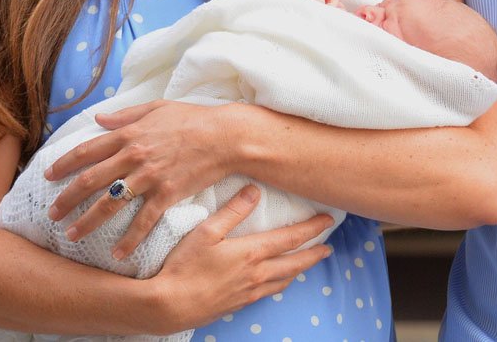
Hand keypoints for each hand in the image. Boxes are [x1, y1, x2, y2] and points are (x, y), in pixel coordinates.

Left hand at [45, 99, 250, 257]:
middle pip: (90, 181)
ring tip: (71, 236)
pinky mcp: (167, 194)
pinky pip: (143, 221)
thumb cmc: (193, 119)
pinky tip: (117, 254)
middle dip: (66, 199)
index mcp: (129, 134)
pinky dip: (129, 240)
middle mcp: (134, 156)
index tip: (48, 176)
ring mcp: (149, 177)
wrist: (225, 136)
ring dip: (87, 222)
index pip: (87, 151)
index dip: (63, 164)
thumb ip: (125, 115)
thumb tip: (98, 119)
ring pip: (109, 204)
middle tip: (51, 214)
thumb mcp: (157, 108)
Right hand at [149, 186, 334, 332]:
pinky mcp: (239, 305)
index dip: (312, 229)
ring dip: (300, 270)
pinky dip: (281, 283)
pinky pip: (269, 292)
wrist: (168, 306)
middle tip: (328, 247)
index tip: (328, 220)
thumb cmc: (184, 266)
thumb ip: (232, 211)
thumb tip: (254, 190)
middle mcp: (257, 274)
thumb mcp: (206, 231)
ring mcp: (249, 292)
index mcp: (252, 253)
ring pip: (284, 280)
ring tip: (308, 262)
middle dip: (314, 253)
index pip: (291, 238)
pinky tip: (279, 281)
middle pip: (295, 263)